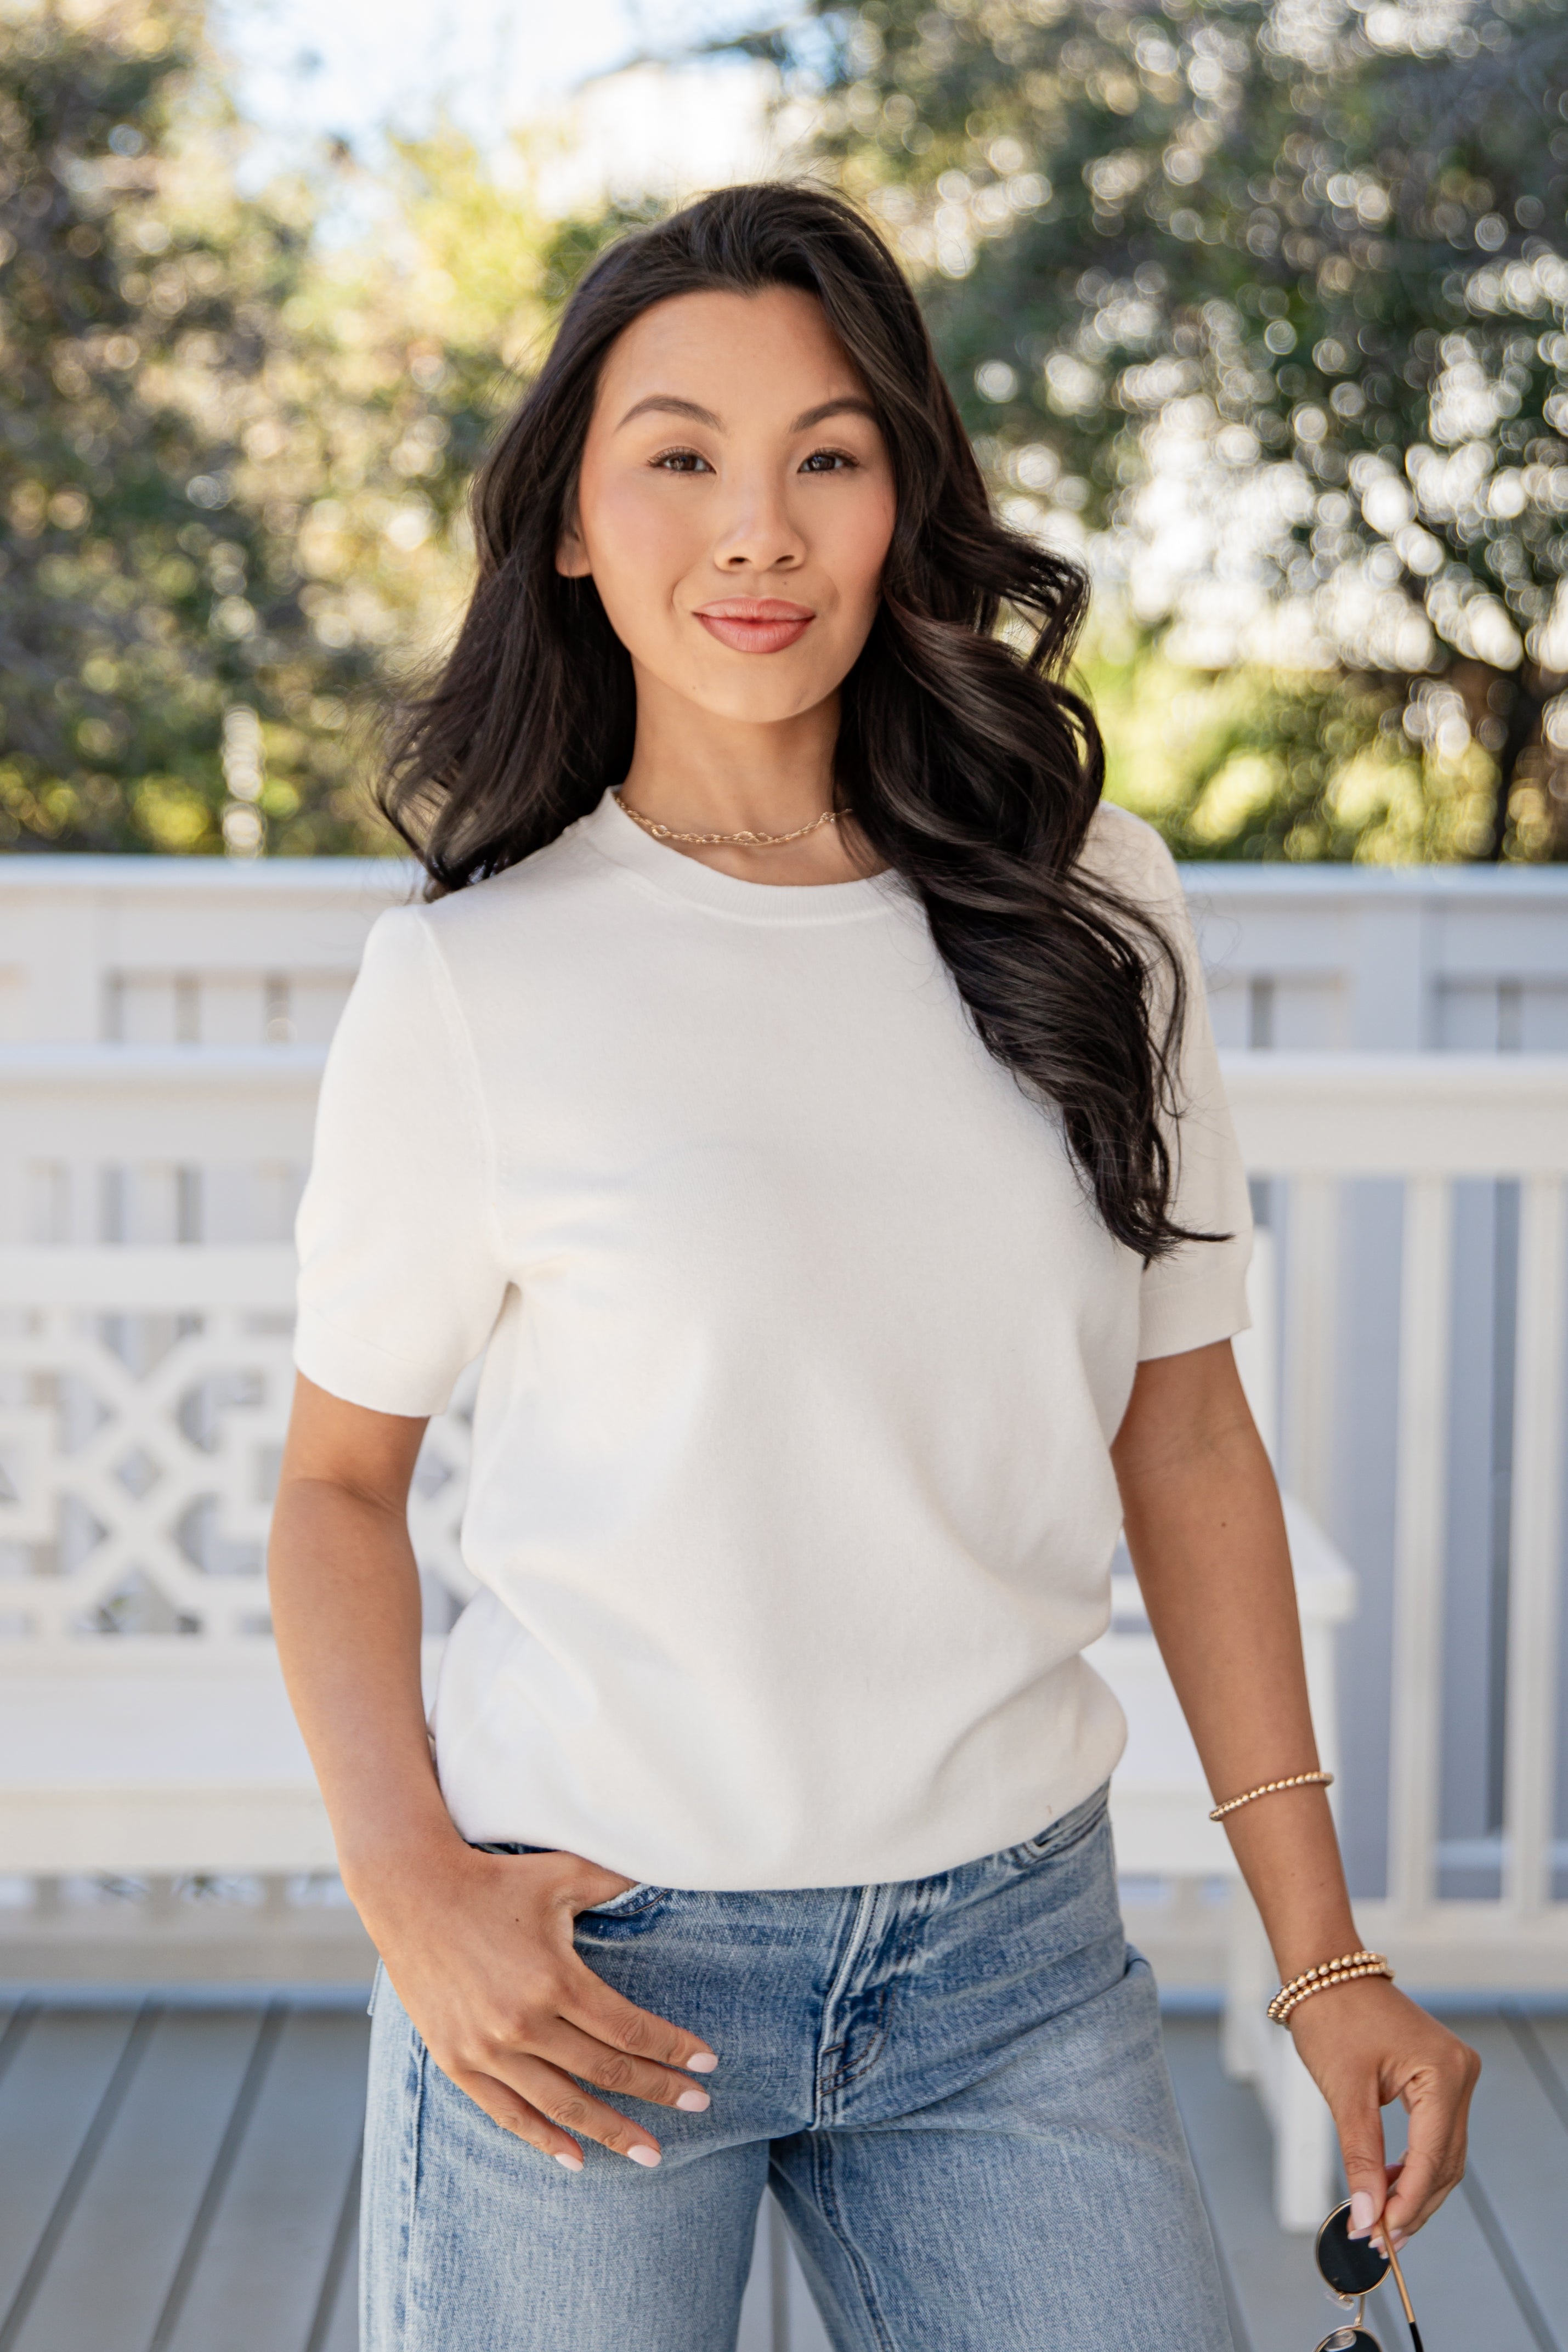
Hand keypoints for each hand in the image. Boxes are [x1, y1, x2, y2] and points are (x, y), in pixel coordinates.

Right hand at [347, 1837, 716, 2170]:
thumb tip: (669, 1869)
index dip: (672, 2048)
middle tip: (698, 2107)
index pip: (628, 2028)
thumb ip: (615, 1881)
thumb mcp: (561, 1873)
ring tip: (649, 2153)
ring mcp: (487, 2048)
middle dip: (657, 2091)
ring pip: (562, 2104)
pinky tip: (575, 2160)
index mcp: (555, 1979)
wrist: (412, 1892)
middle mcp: (523, 2022)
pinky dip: (542, 2139)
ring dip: (609, 2131)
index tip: (707, 2064)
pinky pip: (507, 2112)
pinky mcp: (457, 2060)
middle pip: (604, 2070)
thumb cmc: (496, 1879)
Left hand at [1288, 1976, 1479, 2245]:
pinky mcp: (1440, 2078)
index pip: (1432, 2157)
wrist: (1325, 1971)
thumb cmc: (1331, 2016)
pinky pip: (1435, 2134)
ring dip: (1413, 2188)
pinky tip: (1386, 2185)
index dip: (1406, 2203)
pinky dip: (1412, 2163)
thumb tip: (1367, 2216)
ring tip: (1379, 2221)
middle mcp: (1460, 2073)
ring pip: (1443, 2154)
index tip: (1379, 2237)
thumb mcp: (1344, 2092)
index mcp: (1444, 2072)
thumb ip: (1361, 2157)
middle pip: (1445, 2162)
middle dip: (1412, 2204)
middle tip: (1378, 2238)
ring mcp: (1454, 2074)